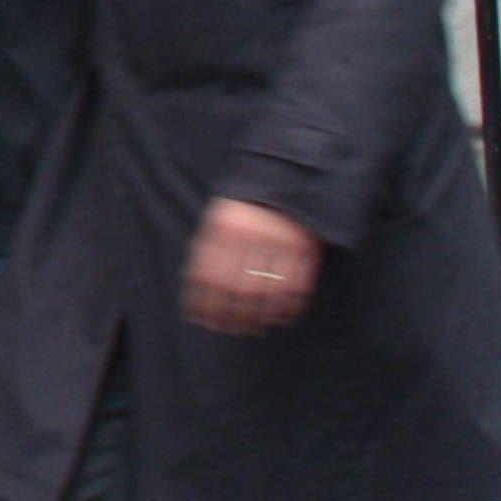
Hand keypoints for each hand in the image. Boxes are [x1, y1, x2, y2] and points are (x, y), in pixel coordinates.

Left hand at [184, 196, 321, 335]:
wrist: (288, 171)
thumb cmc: (248, 203)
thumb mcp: (221, 216)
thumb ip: (209, 249)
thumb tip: (196, 289)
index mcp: (225, 228)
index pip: (211, 276)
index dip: (207, 303)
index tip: (205, 321)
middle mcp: (251, 237)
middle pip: (238, 288)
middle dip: (233, 315)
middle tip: (231, 329)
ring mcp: (280, 242)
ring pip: (266, 291)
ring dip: (260, 315)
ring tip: (255, 327)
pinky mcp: (305, 247)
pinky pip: (296, 284)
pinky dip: (289, 305)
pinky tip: (281, 317)